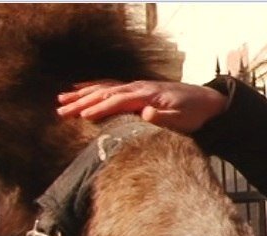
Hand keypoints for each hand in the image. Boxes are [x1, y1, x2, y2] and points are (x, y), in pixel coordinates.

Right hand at [57, 80, 226, 133]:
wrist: (206, 101)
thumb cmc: (194, 114)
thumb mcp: (183, 119)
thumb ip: (164, 117)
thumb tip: (146, 112)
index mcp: (147, 95)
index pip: (118, 101)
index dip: (100, 108)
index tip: (81, 116)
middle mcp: (138, 88)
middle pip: (105, 93)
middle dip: (82, 101)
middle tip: (60, 110)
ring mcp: (136, 87)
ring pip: (104, 88)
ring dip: (82, 94)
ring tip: (61, 100)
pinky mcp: (137, 90)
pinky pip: (110, 87)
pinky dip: (93, 87)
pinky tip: (80, 89)